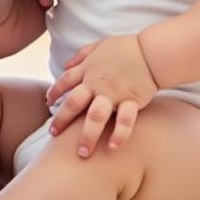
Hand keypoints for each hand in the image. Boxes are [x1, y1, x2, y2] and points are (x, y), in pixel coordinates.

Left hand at [44, 34, 157, 156]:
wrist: (151, 51)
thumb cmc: (125, 47)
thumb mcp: (98, 45)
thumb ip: (81, 55)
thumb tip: (65, 65)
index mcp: (88, 69)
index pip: (64, 81)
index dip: (54, 93)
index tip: (48, 103)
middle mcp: (96, 83)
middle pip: (74, 103)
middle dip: (61, 120)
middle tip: (53, 135)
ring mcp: (113, 93)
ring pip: (95, 116)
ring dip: (88, 135)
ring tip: (82, 153)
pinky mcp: (131, 101)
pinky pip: (124, 120)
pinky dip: (119, 134)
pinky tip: (113, 148)